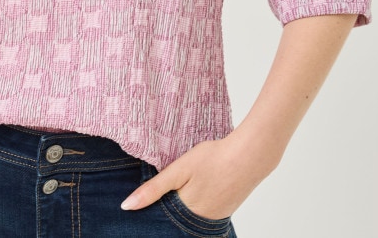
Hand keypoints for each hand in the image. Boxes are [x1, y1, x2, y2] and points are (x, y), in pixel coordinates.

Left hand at [121, 132, 277, 218]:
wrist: (250, 156)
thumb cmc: (213, 159)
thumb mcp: (179, 170)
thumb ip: (153, 189)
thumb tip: (127, 207)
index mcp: (186, 213)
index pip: (161, 217)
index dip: (151, 208)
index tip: (141, 201)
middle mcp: (201, 221)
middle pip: (175, 218)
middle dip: (167, 206)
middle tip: (165, 187)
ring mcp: (215, 217)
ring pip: (190, 214)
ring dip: (182, 203)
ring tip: (183, 183)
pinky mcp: (225, 210)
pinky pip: (204, 211)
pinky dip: (196, 202)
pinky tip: (198, 186)